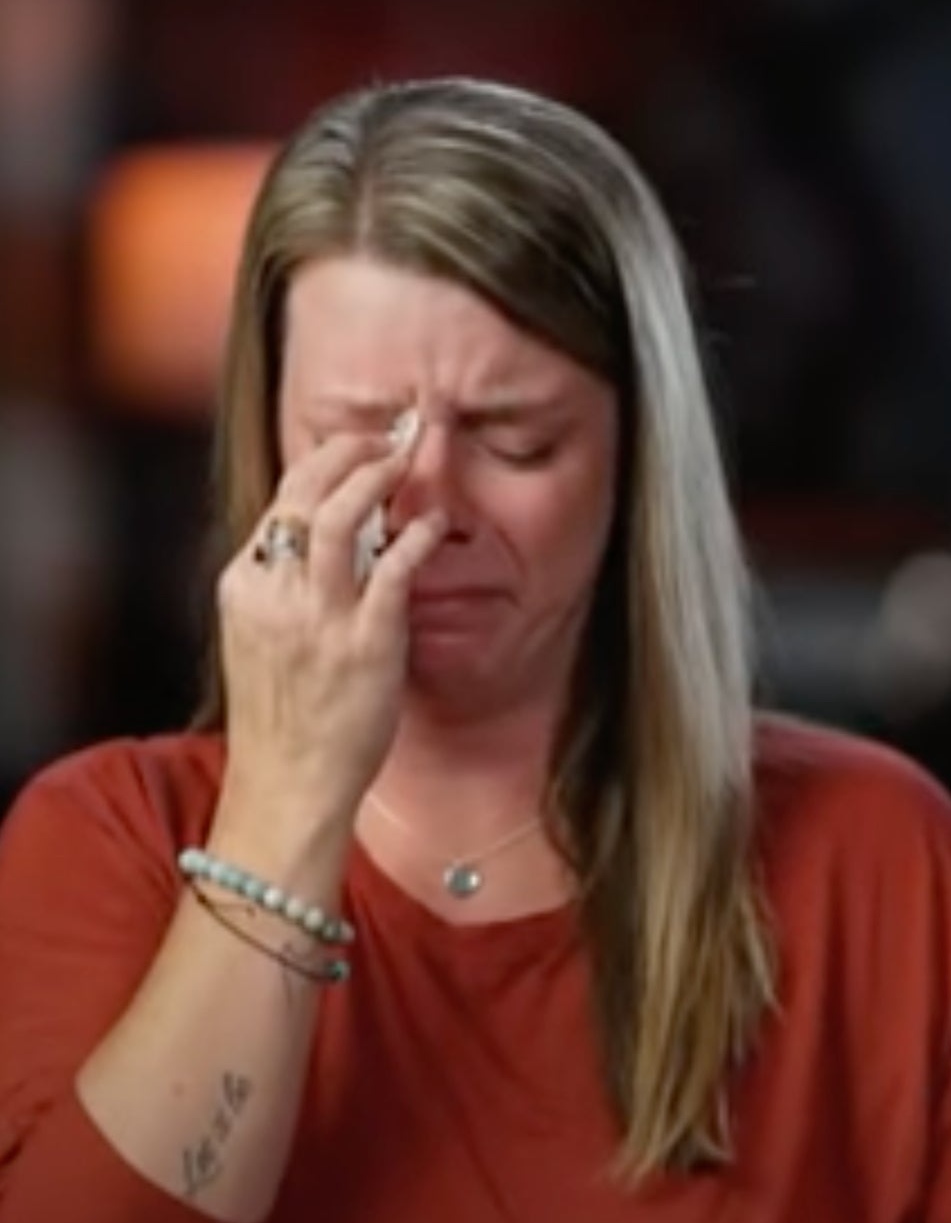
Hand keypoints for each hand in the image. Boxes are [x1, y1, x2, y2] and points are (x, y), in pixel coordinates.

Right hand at [216, 430, 445, 824]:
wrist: (289, 783)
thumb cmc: (284, 715)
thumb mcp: (261, 638)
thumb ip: (284, 588)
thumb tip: (326, 539)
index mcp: (243, 588)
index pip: (279, 504)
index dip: (320, 465)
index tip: (351, 449)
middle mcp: (275, 594)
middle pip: (302, 495)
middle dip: (345, 453)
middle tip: (382, 439)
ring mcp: (319, 618)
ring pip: (337, 518)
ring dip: (375, 478)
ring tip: (405, 460)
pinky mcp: (365, 643)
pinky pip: (394, 570)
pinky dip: (417, 536)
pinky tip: (434, 524)